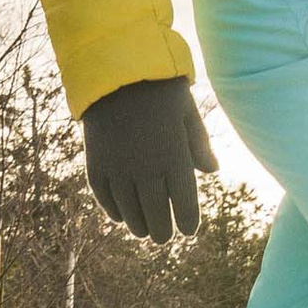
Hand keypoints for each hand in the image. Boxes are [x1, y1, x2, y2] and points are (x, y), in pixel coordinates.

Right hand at [82, 77, 217, 243]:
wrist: (114, 71)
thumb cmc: (159, 88)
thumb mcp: (187, 111)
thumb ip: (199, 144)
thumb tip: (212, 171)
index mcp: (174, 158)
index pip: (184, 205)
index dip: (187, 222)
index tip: (188, 230)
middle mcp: (146, 169)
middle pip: (155, 216)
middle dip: (162, 231)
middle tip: (164, 236)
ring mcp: (118, 168)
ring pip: (129, 213)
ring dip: (138, 226)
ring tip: (144, 231)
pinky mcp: (96, 163)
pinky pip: (104, 197)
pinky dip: (113, 211)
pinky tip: (120, 217)